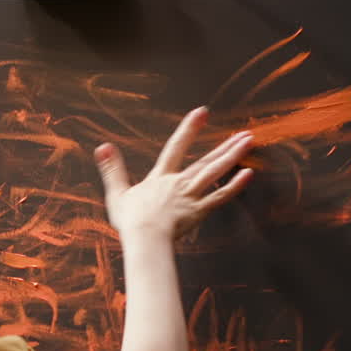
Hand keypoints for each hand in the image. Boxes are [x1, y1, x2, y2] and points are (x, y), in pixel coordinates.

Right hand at [95, 106, 252, 240]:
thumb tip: (102, 147)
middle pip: (205, 160)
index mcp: (160, 178)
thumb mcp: (117, 193)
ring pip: (216, 173)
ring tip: (248, 142)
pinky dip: (235, 186)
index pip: (176, 147)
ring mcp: (191, 197)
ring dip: (233, 156)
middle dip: (225, 145)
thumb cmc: (130, 221)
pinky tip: (249, 174)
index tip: (202, 112)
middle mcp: (179, 183)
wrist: (145, 239)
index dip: (189, 129)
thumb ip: (112, 169)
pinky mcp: (199, 212)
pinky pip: (220, 197)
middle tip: (244, 131)